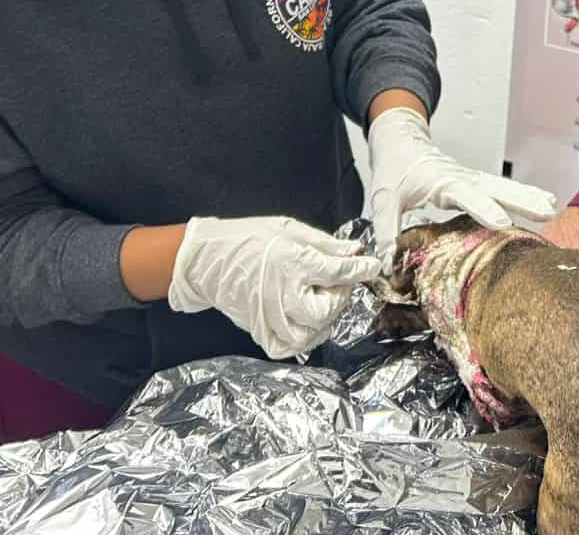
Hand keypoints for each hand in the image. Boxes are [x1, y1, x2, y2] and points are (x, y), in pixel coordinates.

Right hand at [167, 216, 381, 358]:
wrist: (206, 257)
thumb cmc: (248, 238)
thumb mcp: (290, 230)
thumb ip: (326, 244)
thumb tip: (355, 250)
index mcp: (291, 263)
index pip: (338, 272)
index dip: (360, 269)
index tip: (372, 267)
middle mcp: (281, 294)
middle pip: (326, 310)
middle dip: (339, 297)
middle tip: (336, 282)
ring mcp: (268, 316)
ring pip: (310, 334)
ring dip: (323, 321)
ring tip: (320, 301)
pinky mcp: (258, 330)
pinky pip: (288, 348)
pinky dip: (302, 340)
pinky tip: (305, 322)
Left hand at [367, 107, 557, 250]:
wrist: (400, 140)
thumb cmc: (393, 168)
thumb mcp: (383, 198)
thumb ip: (388, 229)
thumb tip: (390, 263)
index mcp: (441, 180)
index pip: (464, 194)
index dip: (483, 208)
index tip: (502, 222)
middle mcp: (461, 177)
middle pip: (495, 188)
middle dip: (521, 199)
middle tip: (546, 211)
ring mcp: (471, 178)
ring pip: (503, 187)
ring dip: (527, 196)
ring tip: (551, 207)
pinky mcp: (474, 182)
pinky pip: (501, 189)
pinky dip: (522, 194)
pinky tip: (543, 201)